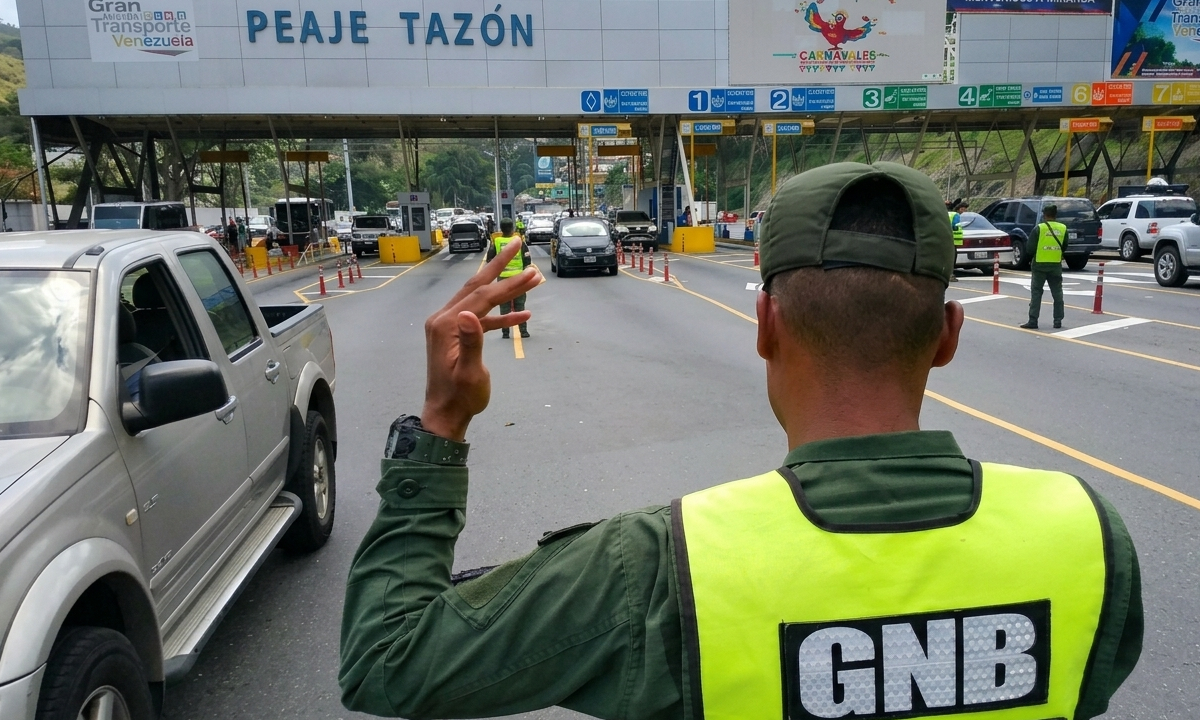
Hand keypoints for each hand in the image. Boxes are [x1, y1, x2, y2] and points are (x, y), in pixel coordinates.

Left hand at [421, 239, 540, 441]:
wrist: (444, 416)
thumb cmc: (460, 398)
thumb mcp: (468, 372)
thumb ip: (471, 342)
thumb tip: (470, 313)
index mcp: (446, 325)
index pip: (481, 295)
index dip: (507, 282)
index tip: (530, 269)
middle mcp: (444, 319)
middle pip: (476, 285)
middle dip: (499, 266)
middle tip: (517, 243)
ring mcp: (448, 327)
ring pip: (480, 299)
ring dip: (505, 291)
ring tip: (531, 278)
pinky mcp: (455, 336)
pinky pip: (481, 319)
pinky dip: (500, 316)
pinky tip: (522, 316)